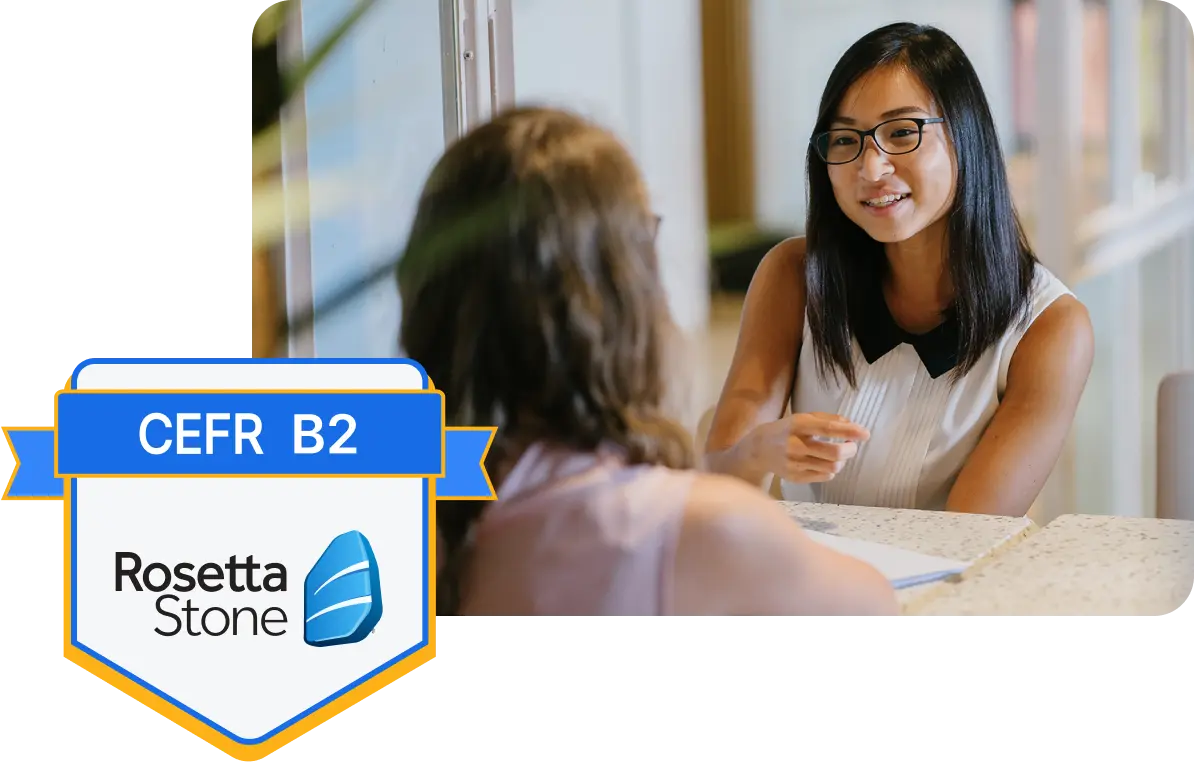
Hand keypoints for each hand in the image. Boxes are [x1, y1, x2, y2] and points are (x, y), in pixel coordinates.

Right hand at [749, 412, 869, 483]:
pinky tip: (825, 463)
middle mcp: (795, 445)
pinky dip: (831, 470)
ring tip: (839, 455)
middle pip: (834, 453)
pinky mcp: (795, 477)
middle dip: (850, 450)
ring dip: (842, 461)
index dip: (850, 432)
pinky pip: (824, 477)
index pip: (829, 429)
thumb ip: (828, 419)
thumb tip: (852, 425)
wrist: (759, 449)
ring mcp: (795, 464)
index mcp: (798, 425)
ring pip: (832, 467)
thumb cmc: (787, 430)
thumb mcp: (803, 418)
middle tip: (852, 447)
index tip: (865, 434)